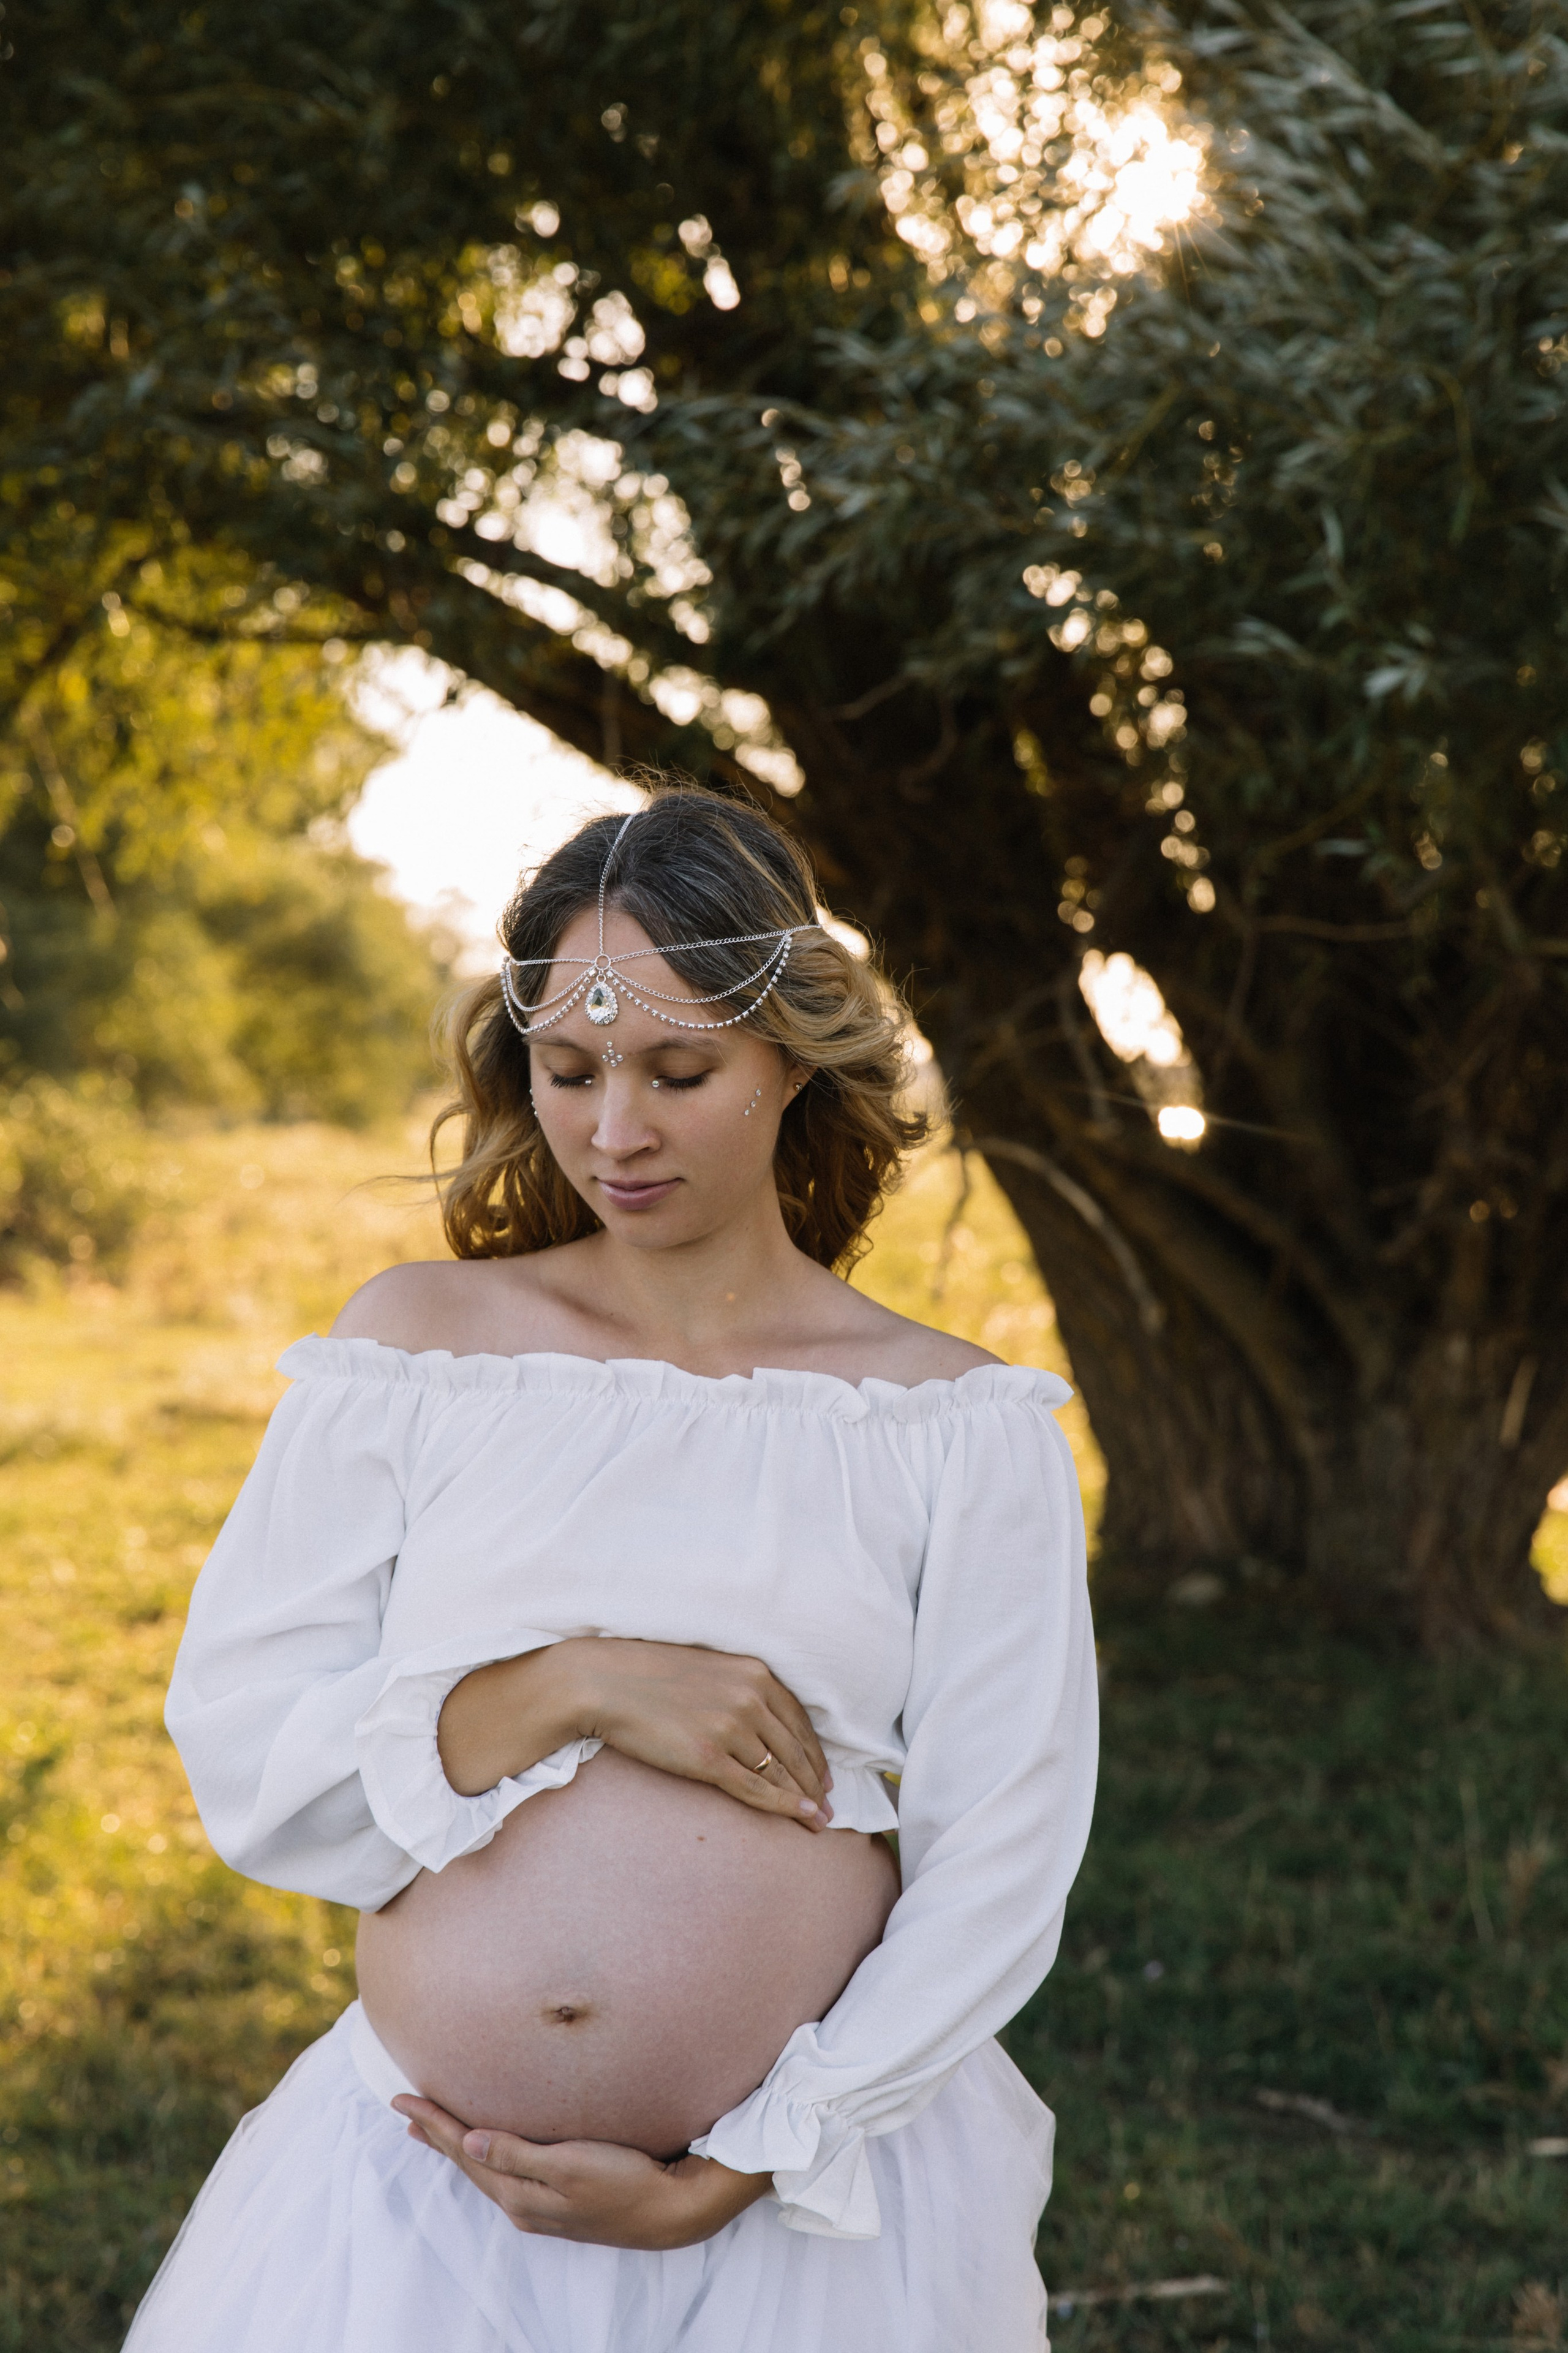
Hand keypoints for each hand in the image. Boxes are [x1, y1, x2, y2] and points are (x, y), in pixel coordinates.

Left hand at [390, 2094, 771, 2247]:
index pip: (466, 2151)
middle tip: (406, 2111)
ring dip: (459, 2146)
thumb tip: (470, 2143)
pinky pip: (508, 2173)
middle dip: (437, 2135)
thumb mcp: (570, 2164)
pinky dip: (488, 2155)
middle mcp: (523, 2203)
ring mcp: (542, 2205)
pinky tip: (489, 2149)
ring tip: (435, 2130)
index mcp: (520, 2194)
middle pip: (470, 2162)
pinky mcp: (560, 2200)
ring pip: (487, 2169)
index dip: (434, 2124)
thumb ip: (519, 2154)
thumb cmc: (624, 2181)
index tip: (403, 2099)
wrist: (670, 2212)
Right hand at [439, 1637, 834, 1829]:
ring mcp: (731, 1728)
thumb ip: (740, 1689)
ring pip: (781, 1771)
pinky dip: (786, 1805)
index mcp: (754, 1672)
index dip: (815, 1752)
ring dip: (806, 1797)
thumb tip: (761, 1719)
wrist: (605, 1682)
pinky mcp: (710, 1758)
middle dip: (817, 1780)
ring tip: (819, 1818)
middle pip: (796, 1749)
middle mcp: (751, 1698)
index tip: (825, 1773)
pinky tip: (803, 1816)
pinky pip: (757, 1788)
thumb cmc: (649, 1674)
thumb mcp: (708, 1669)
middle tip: (830, 1803)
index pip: (799, 1720)